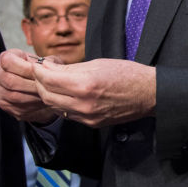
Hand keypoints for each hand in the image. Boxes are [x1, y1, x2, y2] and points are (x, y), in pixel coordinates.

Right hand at [0, 49, 58, 122]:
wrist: (37, 87)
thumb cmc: (42, 70)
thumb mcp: (46, 62)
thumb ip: (47, 62)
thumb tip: (49, 66)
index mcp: (6, 58)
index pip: (8, 62)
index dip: (26, 68)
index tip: (42, 73)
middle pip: (11, 81)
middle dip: (32, 85)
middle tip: (47, 87)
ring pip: (14, 96)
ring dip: (33, 96)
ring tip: (48, 95)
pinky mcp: (4, 104)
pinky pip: (17, 107)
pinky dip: (33, 105)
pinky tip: (43, 102)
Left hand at [33, 58, 156, 127]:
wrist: (150, 94)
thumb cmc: (128, 74)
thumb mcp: (98, 64)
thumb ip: (70, 68)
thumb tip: (49, 68)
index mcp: (85, 84)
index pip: (48, 79)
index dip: (38, 70)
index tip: (37, 64)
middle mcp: (83, 103)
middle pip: (46, 94)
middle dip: (39, 82)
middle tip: (41, 73)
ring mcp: (87, 116)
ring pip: (55, 107)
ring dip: (48, 94)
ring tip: (52, 83)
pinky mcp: (92, 123)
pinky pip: (68, 114)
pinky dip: (61, 104)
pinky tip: (66, 95)